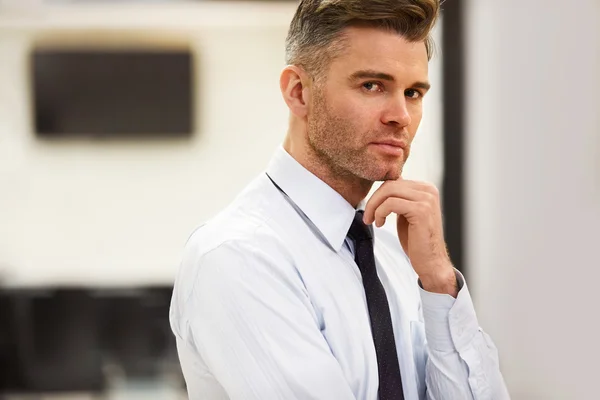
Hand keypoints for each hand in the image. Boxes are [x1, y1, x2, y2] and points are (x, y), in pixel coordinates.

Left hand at [363, 178, 457, 295]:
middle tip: (367, 217)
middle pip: (390, 184)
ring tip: (372, 221)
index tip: (371, 210)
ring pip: (389, 191)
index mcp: (426, 188)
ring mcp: (426, 199)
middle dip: (373, 200)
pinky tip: (380, 224)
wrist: (430, 262)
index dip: (378, 195)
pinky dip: (380, 213)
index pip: (394, 181)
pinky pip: (391, 203)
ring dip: (374, 206)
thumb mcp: (406, 213)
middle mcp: (428, 190)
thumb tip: (382, 186)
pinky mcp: (421, 210)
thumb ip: (399, 198)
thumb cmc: (416, 240)